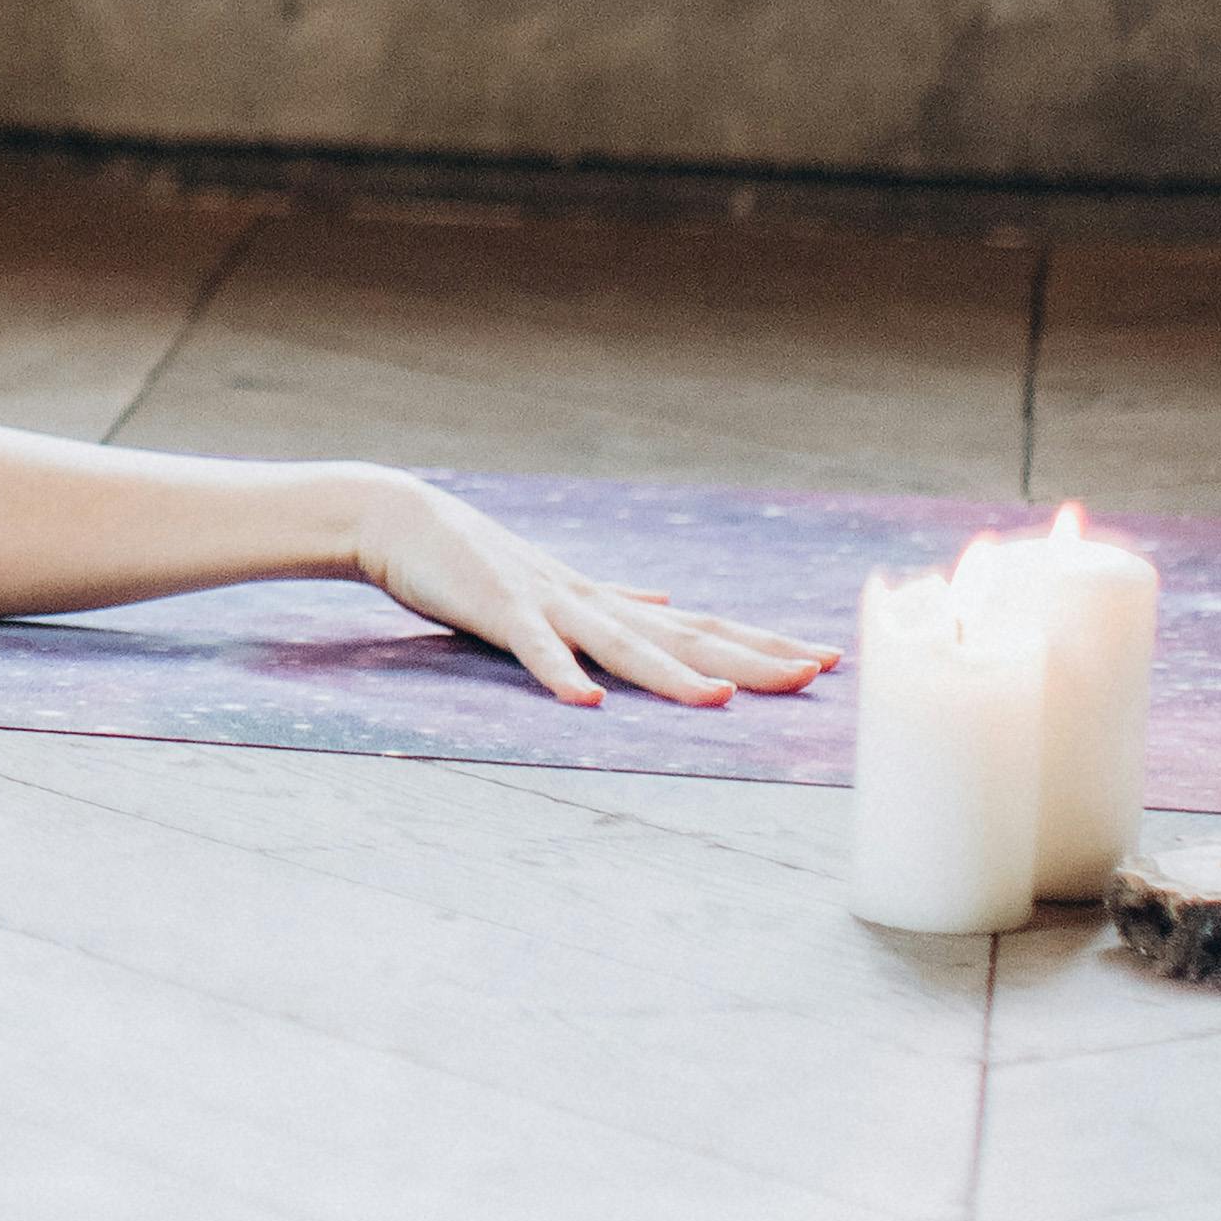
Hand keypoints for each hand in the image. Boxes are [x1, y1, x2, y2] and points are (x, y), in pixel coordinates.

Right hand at [340, 471, 838, 709]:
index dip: (759, 644)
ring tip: (723, 701)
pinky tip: (586, 703)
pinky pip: (535, 649)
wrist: (399, 517)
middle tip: (817, 671)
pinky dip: (560, 675)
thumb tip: (664, 601)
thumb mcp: (554, 587)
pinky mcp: (499, 609)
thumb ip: (610, 602)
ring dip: (672, 673)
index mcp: (606, 601)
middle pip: (684, 635)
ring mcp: (548, 603)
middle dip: (749, 656)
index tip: (821, 658)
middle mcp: (592, 600)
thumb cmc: (474, 559)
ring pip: (621, 644)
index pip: (699, 627)